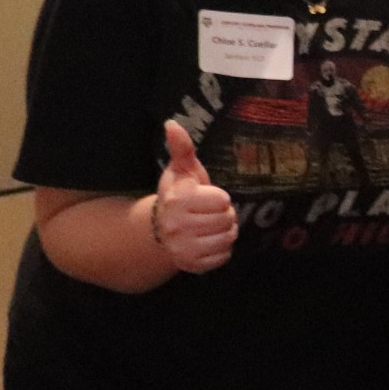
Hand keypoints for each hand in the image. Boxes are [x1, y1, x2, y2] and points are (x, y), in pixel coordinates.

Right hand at [151, 121, 237, 273]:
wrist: (160, 228)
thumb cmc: (178, 195)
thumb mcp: (182, 171)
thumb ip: (182, 148)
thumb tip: (172, 123)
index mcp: (177, 200)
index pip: (222, 200)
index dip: (218, 198)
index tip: (205, 198)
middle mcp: (177, 226)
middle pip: (228, 220)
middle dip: (223, 215)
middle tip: (208, 213)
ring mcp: (183, 248)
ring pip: (228, 238)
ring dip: (225, 232)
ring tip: (209, 226)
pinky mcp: (191, 265)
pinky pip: (224, 256)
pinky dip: (221, 249)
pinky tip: (207, 241)